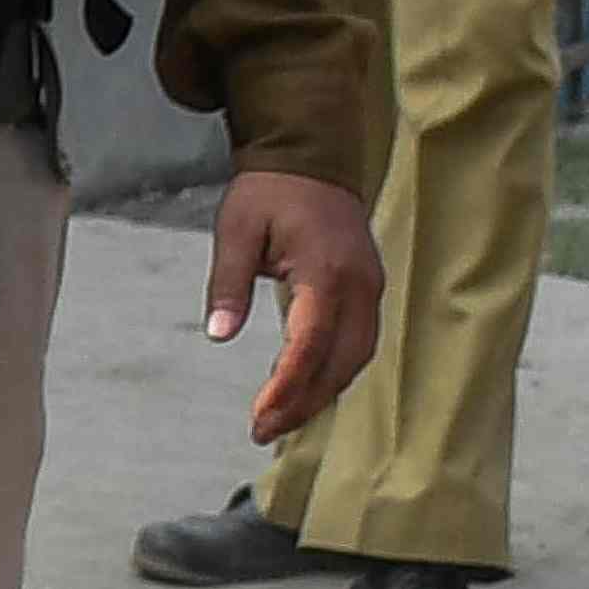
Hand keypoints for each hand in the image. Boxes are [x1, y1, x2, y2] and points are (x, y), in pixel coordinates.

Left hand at [204, 164, 382, 444]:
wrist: (312, 158)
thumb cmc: (270, 192)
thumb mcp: (236, 231)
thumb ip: (228, 284)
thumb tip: (219, 334)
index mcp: (326, 270)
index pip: (310, 343)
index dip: (287, 387)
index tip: (259, 417)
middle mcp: (359, 284)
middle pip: (341, 361)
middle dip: (304, 402)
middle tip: (262, 430)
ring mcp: (370, 287)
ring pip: (356, 357)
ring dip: (321, 393)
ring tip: (279, 420)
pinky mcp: (369, 289)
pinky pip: (359, 342)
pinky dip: (334, 372)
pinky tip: (305, 390)